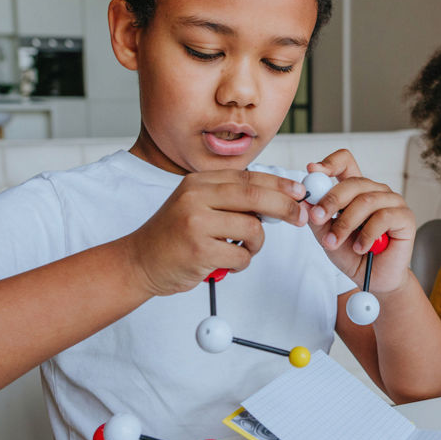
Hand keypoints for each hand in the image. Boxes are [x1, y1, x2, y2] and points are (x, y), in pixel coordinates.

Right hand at [125, 169, 307, 296]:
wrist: (140, 260)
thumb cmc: (175, 235)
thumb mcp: (197, 204)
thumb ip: (230, 199)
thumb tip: (279, 198)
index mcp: (198, 182)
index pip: (248, 177)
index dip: (279, 184)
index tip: (300, 192)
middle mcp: (196, 197)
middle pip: (255, 196)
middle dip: (285, 206)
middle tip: (300, 217)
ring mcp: (196, 223)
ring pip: (252, 229)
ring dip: (256, 244)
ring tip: (241, 249)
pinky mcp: (199, 251)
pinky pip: (242, 256)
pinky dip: (242, 262)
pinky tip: (226, 262)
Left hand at [305, 150, 414, 294]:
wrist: (374, 280)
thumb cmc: (353, 256)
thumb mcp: (327, 237)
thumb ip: (317, 219)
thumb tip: (305, 201)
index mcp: (356, 190)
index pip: (345, 163)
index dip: (329, 163)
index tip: (312, 171)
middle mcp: (376, 191)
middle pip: (353, 182)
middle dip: (331, 200)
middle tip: (318, 218)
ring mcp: (392, 202)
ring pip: (366, 201)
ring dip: (346, 223)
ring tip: (335, 242)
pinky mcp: (405, 217)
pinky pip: (383, 217)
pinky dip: (367, 234)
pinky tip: (361, 248)